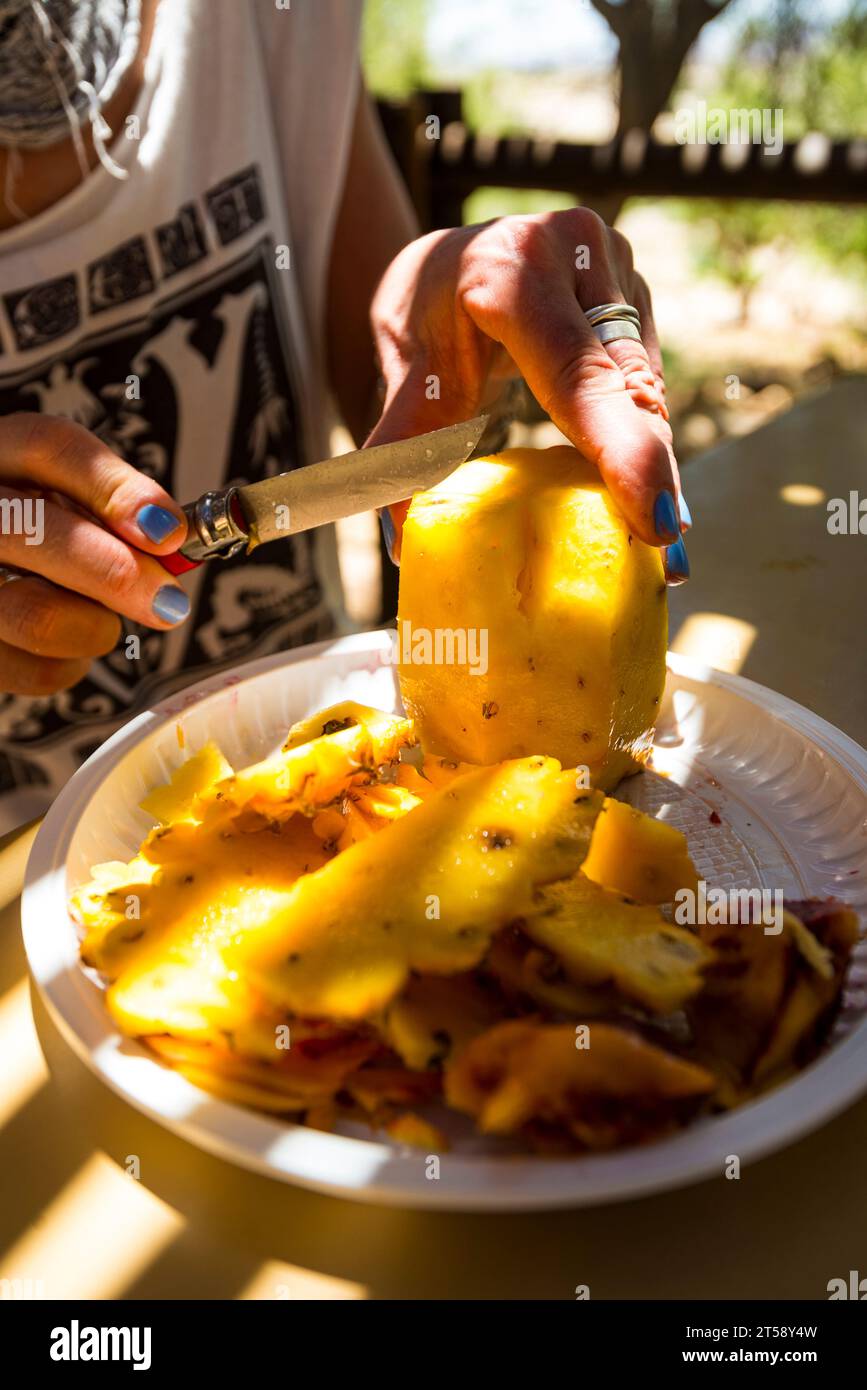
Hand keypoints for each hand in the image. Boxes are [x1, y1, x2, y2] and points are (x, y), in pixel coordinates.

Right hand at [0, 413, 189, 694]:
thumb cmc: (47, 538)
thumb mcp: (75, 504)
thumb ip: (118, 513)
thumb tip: (173, 541)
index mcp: (1, 456)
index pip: (47, 446)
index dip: (114, 489)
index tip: (169, 531)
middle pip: (32, 530)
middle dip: (115, 573)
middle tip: (169, 602)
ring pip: (36, 613)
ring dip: (95, 626)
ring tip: (103, 620)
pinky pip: (35, 670)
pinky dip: (72, 663)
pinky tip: (69, 644)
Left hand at [367, 209, 688, 578]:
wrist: (454, 252)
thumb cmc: (428, 308)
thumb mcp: (408, 365)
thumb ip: (406, 445)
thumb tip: (401, 542)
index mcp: (513, 269)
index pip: (578, 374)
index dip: (622, 451)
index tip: (657, 522)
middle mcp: (576, 253)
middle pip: (625, 388)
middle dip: (651, 479)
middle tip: (671, 563)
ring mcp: (616, 266)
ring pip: (646, 388)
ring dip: (654, 466)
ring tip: (665, 547)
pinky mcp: (637, 288)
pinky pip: (647, 377)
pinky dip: (645, 438)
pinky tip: (651, 495)